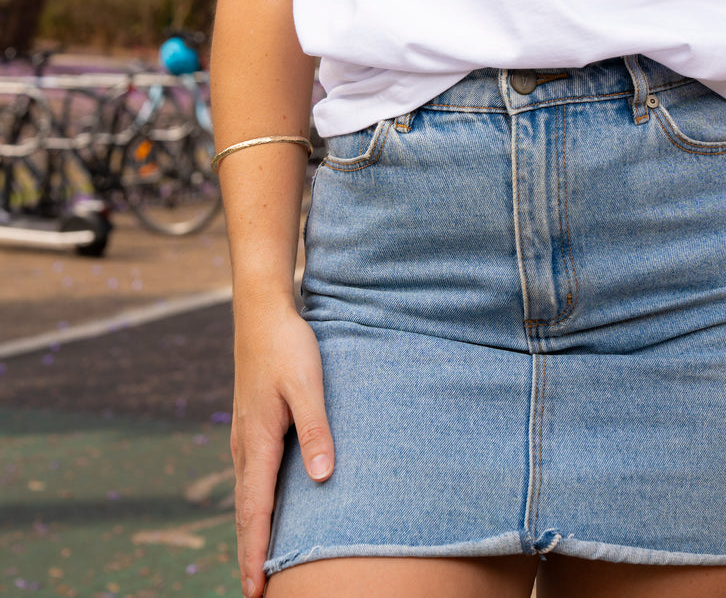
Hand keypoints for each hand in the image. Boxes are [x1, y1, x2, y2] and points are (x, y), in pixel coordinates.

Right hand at [230, 300, 333, 597]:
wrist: (262, 312)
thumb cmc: (288, 346)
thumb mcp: (308, 385)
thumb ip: (316, 430)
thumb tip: (322, 479)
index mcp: (257, 442)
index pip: (254, 511)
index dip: (255, 554)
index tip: (255, 591)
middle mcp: (245, 446)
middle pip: (246, 513)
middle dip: (250, 555)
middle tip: (256, 595)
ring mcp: (245, 437)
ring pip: (247, 498)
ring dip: (252, 534)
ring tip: (260, 568)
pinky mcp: (252, 428)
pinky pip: (251, 480)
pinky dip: (255, 508)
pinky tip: (265, 516)